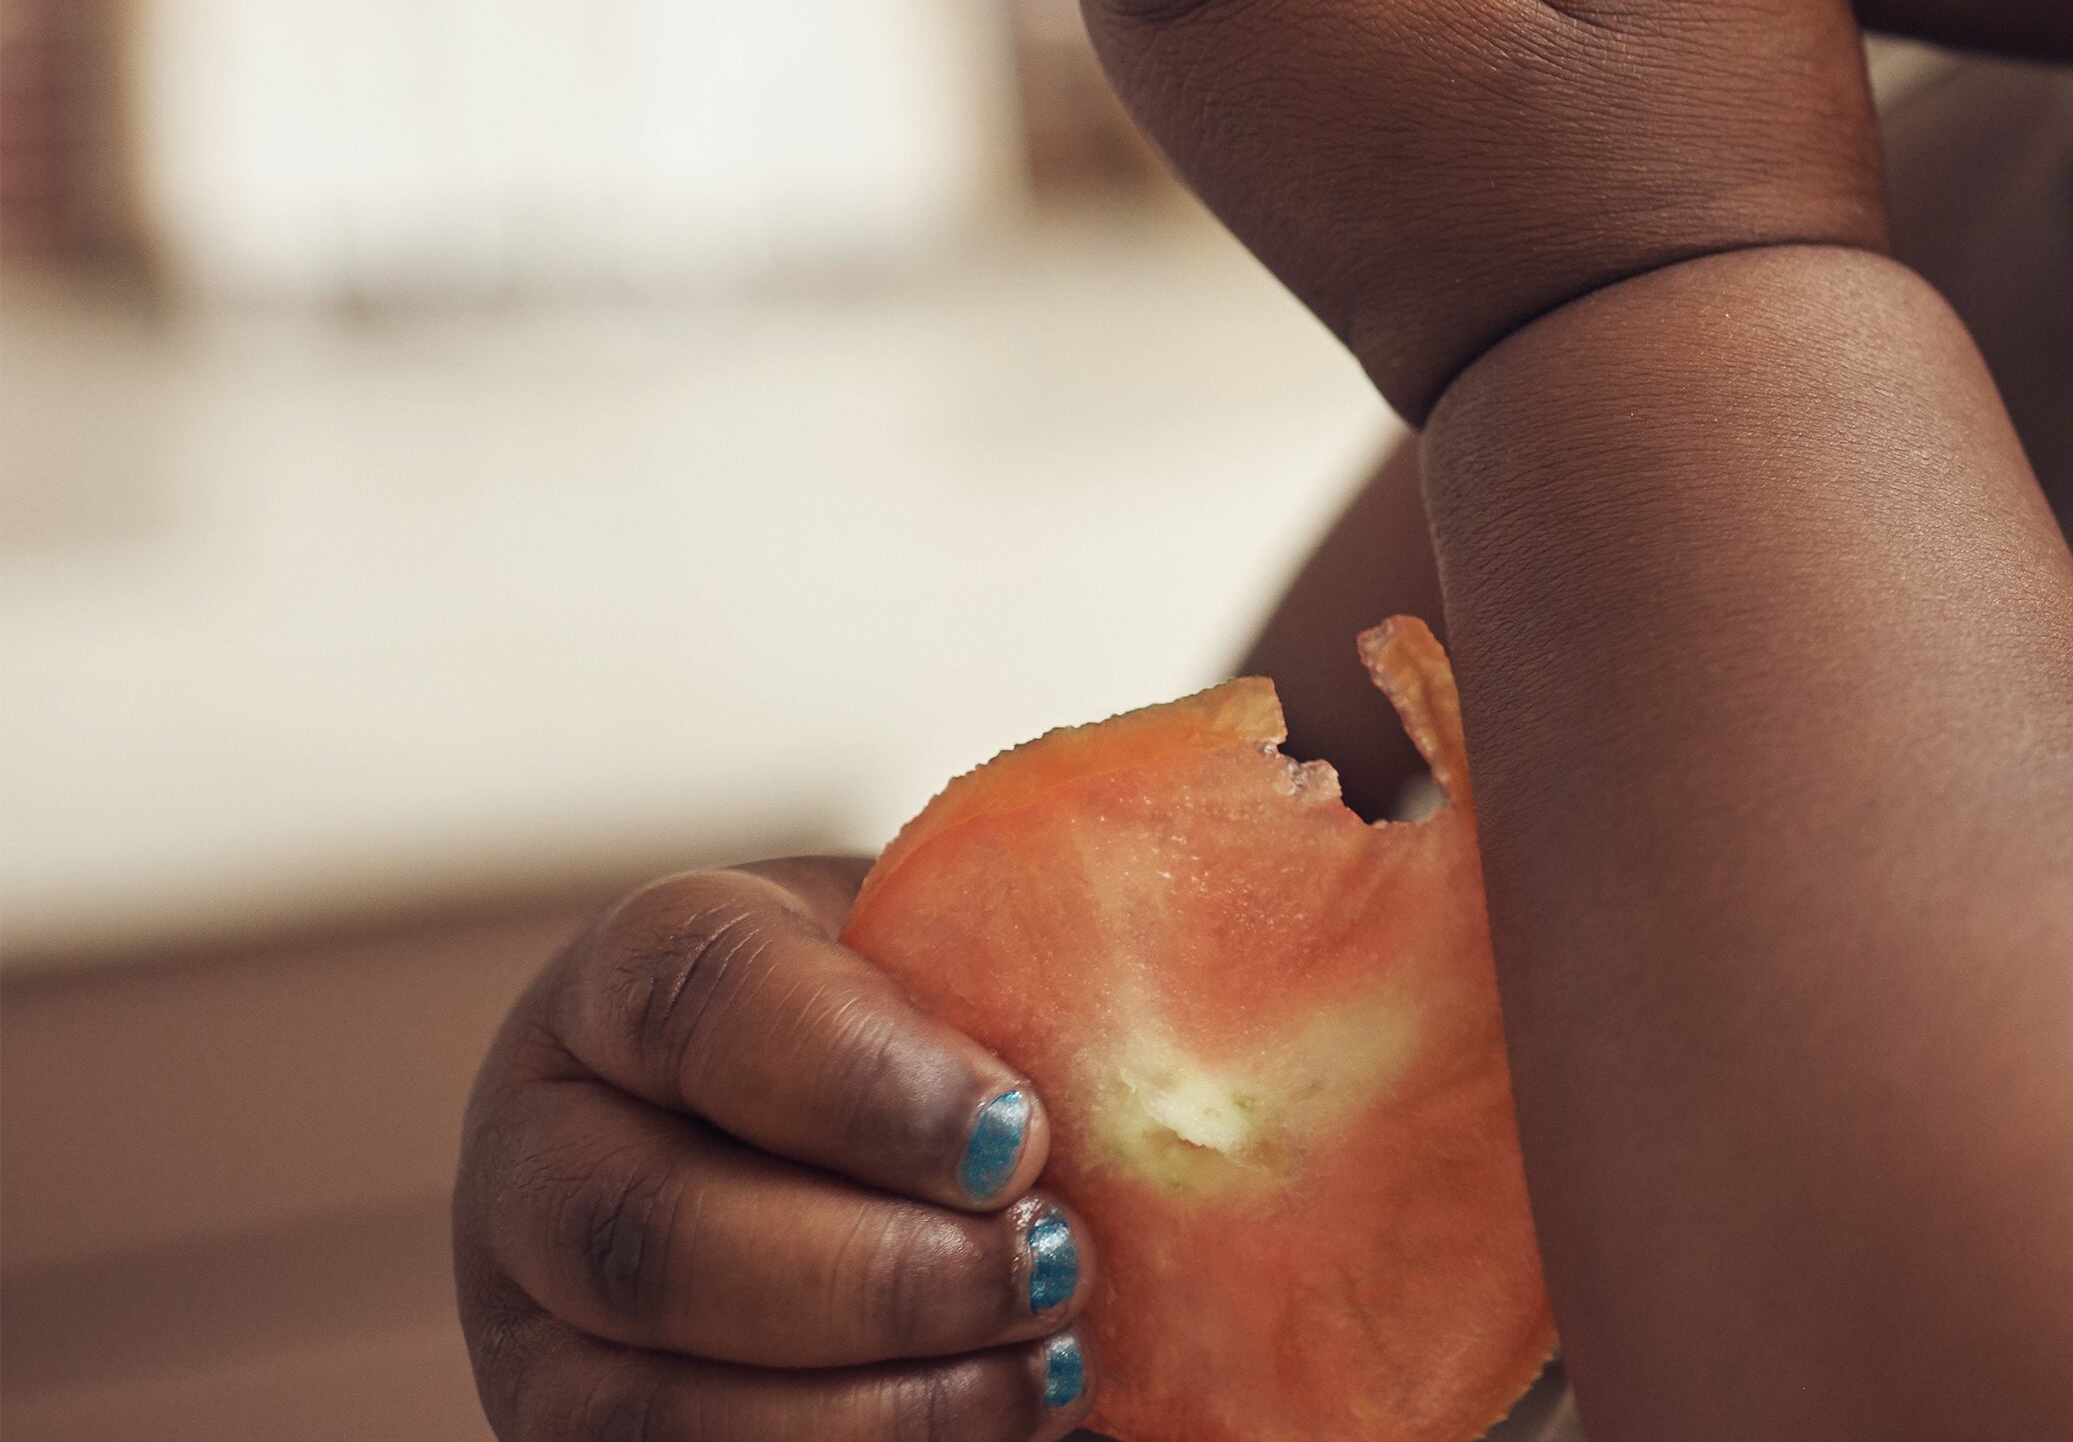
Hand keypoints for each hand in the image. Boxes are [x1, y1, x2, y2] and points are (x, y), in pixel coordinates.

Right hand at [454, 860, 1094, 1438]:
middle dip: (875, 1279)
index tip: (1019, 1132)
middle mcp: (542, 1162)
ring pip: (645, 1411)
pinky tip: (998, 1431)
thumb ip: (1031, 965)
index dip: (858, 1076)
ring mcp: (537, 1335)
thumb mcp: (949, 956)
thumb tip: (1256, 964)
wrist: (838, 1139)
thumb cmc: (925, 1028)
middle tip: (1052, 1268)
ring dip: (871, 1412)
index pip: (699, 999)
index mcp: (624, 988)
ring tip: (1049, 1374)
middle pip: (652, 1239)